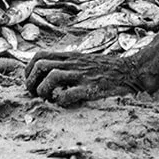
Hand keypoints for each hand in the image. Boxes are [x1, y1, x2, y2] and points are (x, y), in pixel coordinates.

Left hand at [25, 50, 149, 106]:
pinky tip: (63, 103)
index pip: (39, 56)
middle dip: (31, 82)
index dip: (28, 70)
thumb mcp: (83, 60)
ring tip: (47, 99)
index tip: (30, 82)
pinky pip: (68, 94)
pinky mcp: (91, 88)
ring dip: (43, 91)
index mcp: (70, 56)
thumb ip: (67, 64)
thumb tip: (48, 74)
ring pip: (51, 77)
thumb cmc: (106, 68)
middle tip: (35, 94)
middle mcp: (73, 63)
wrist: (130, 70)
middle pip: (40, 65)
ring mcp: (81, 75)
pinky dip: (60, 100)